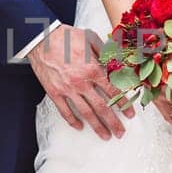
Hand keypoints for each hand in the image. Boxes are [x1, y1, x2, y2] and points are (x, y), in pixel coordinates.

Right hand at [30, 24, 134, 139]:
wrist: (41, 38)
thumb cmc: (66, 36)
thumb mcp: (91, 39)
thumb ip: (106, 53)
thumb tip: (119, 63)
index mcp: (93, 69)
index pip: (113, 92)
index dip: (124, 104)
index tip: (130, 114)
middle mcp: (81, 82)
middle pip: (102, 107)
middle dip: (114, 122)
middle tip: (121, 132)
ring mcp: (67, 89)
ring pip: (85, 113)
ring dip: (97, 126)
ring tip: (106, 136)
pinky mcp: (54, 93)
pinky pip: (65, 111)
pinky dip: (73, 121)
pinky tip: (80, 127)